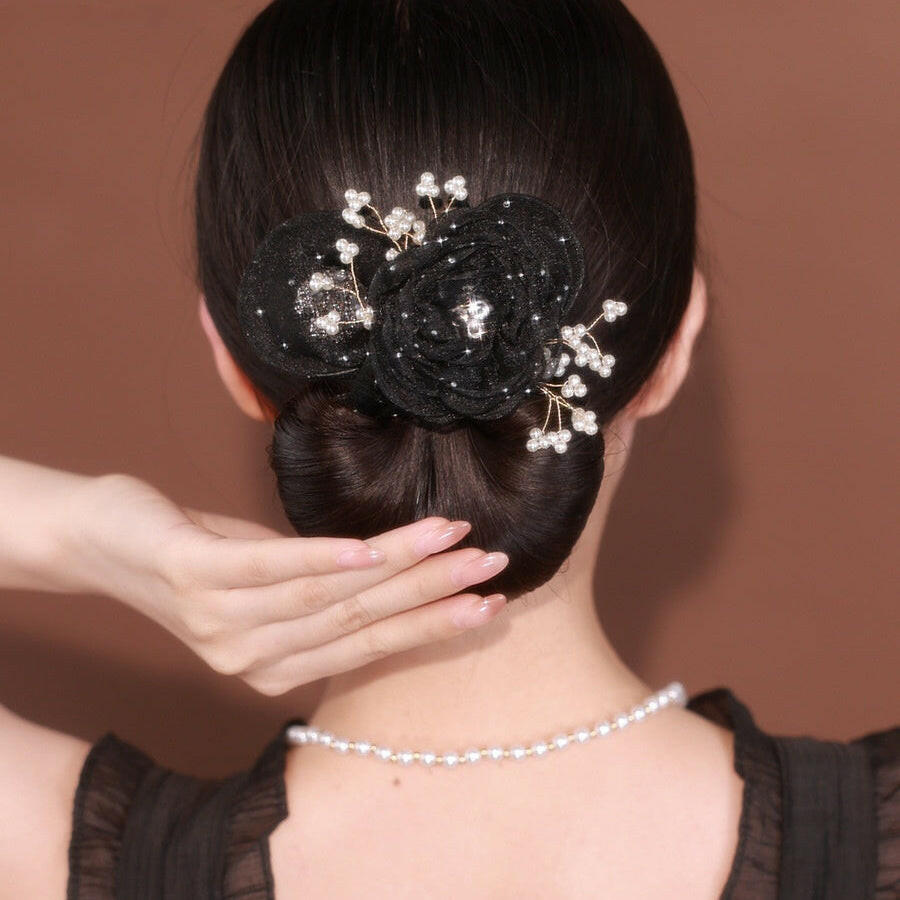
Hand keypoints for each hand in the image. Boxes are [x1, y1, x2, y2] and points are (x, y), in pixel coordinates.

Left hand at [59, 474, 507, 694]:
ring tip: (453, 535)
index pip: (369, 648)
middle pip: (360, 622)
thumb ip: (325, 594)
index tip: (491, 603)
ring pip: (329, 594)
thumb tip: (400, 572)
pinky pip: (273, 569)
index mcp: (273, 668)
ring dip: (399, 564)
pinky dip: (327, 558)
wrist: (101, 539)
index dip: (433, 625)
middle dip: (434, 592)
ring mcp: (221, 622)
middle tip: (493, 565)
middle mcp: (250, 659)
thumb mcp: (269, 584)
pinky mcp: (196, 574)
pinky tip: (371, 548)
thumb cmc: (200, 558)